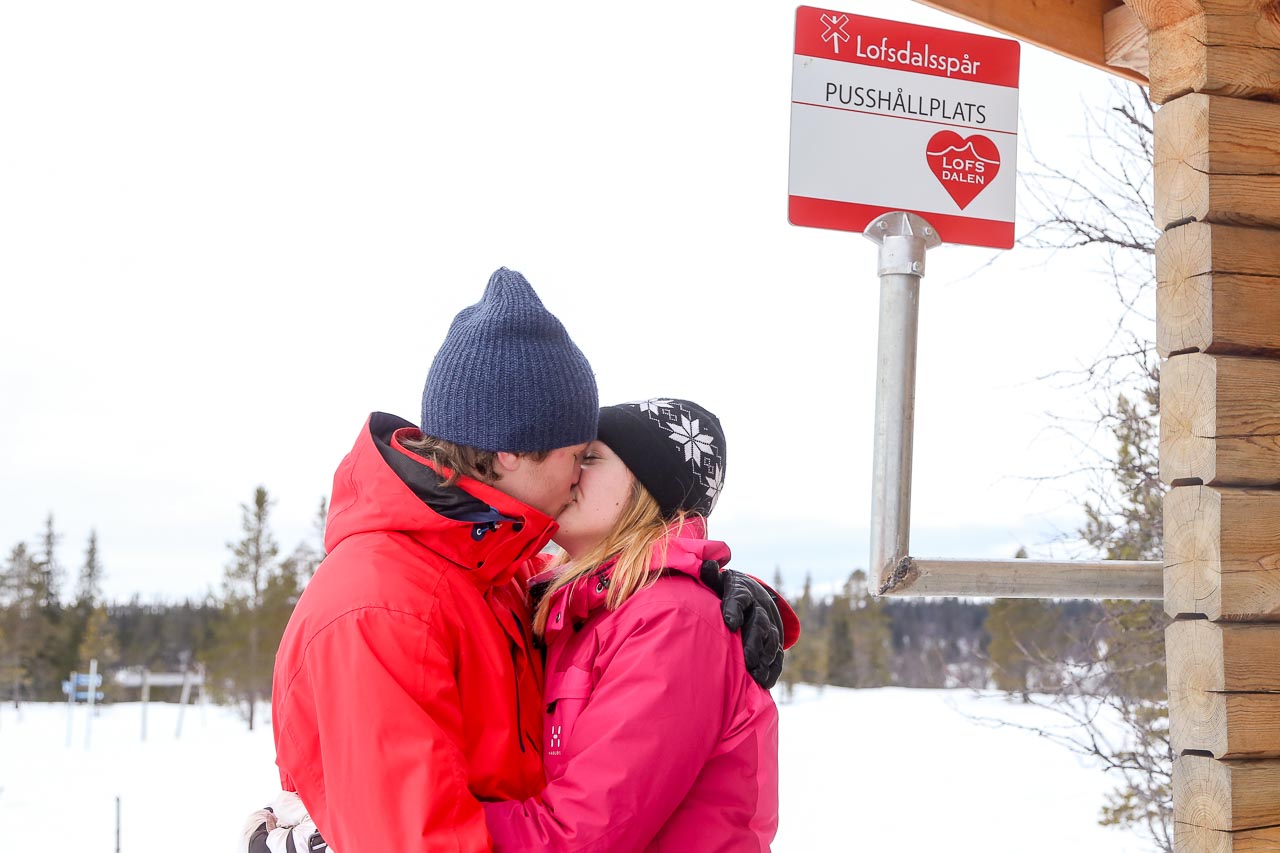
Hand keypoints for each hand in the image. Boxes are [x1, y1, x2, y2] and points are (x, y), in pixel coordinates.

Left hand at [699, 560, 783, 688]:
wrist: (753, 595)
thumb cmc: (725, 590)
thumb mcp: (718, 581)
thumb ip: (710, 576)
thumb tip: (704, 564)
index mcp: (742, 591)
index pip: (739, 598)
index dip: (735, 609)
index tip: (729, 622)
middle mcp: (759, 607)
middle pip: (760, 624)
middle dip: (754, 642)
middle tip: (747, 660)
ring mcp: (770, 624)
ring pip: (771, 641)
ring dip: (765, 658)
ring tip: (756, 674)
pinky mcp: (774, 641)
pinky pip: (777, 655)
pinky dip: (773, 669)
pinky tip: (764, 682)